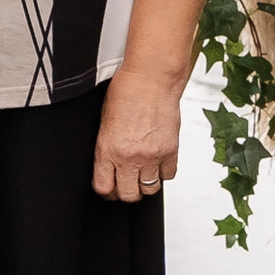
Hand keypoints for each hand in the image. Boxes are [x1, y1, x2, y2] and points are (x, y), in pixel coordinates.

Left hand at [93, 64, 184, 202]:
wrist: (151, 79)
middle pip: (128, 195)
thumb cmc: (126, 92)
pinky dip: (163, 173)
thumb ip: (106, 148)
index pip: (104, 187)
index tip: (108, 188)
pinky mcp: (171, 151)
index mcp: (107, 149)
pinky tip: (157, 163)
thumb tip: (108, 166)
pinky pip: (168, 175)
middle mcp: (129, 156)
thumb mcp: (104, 122)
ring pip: (149, 189)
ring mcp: (152, 156)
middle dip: (125, 193)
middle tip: (125, 185)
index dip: (106, 191)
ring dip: (145, 185)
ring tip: (142, 174)